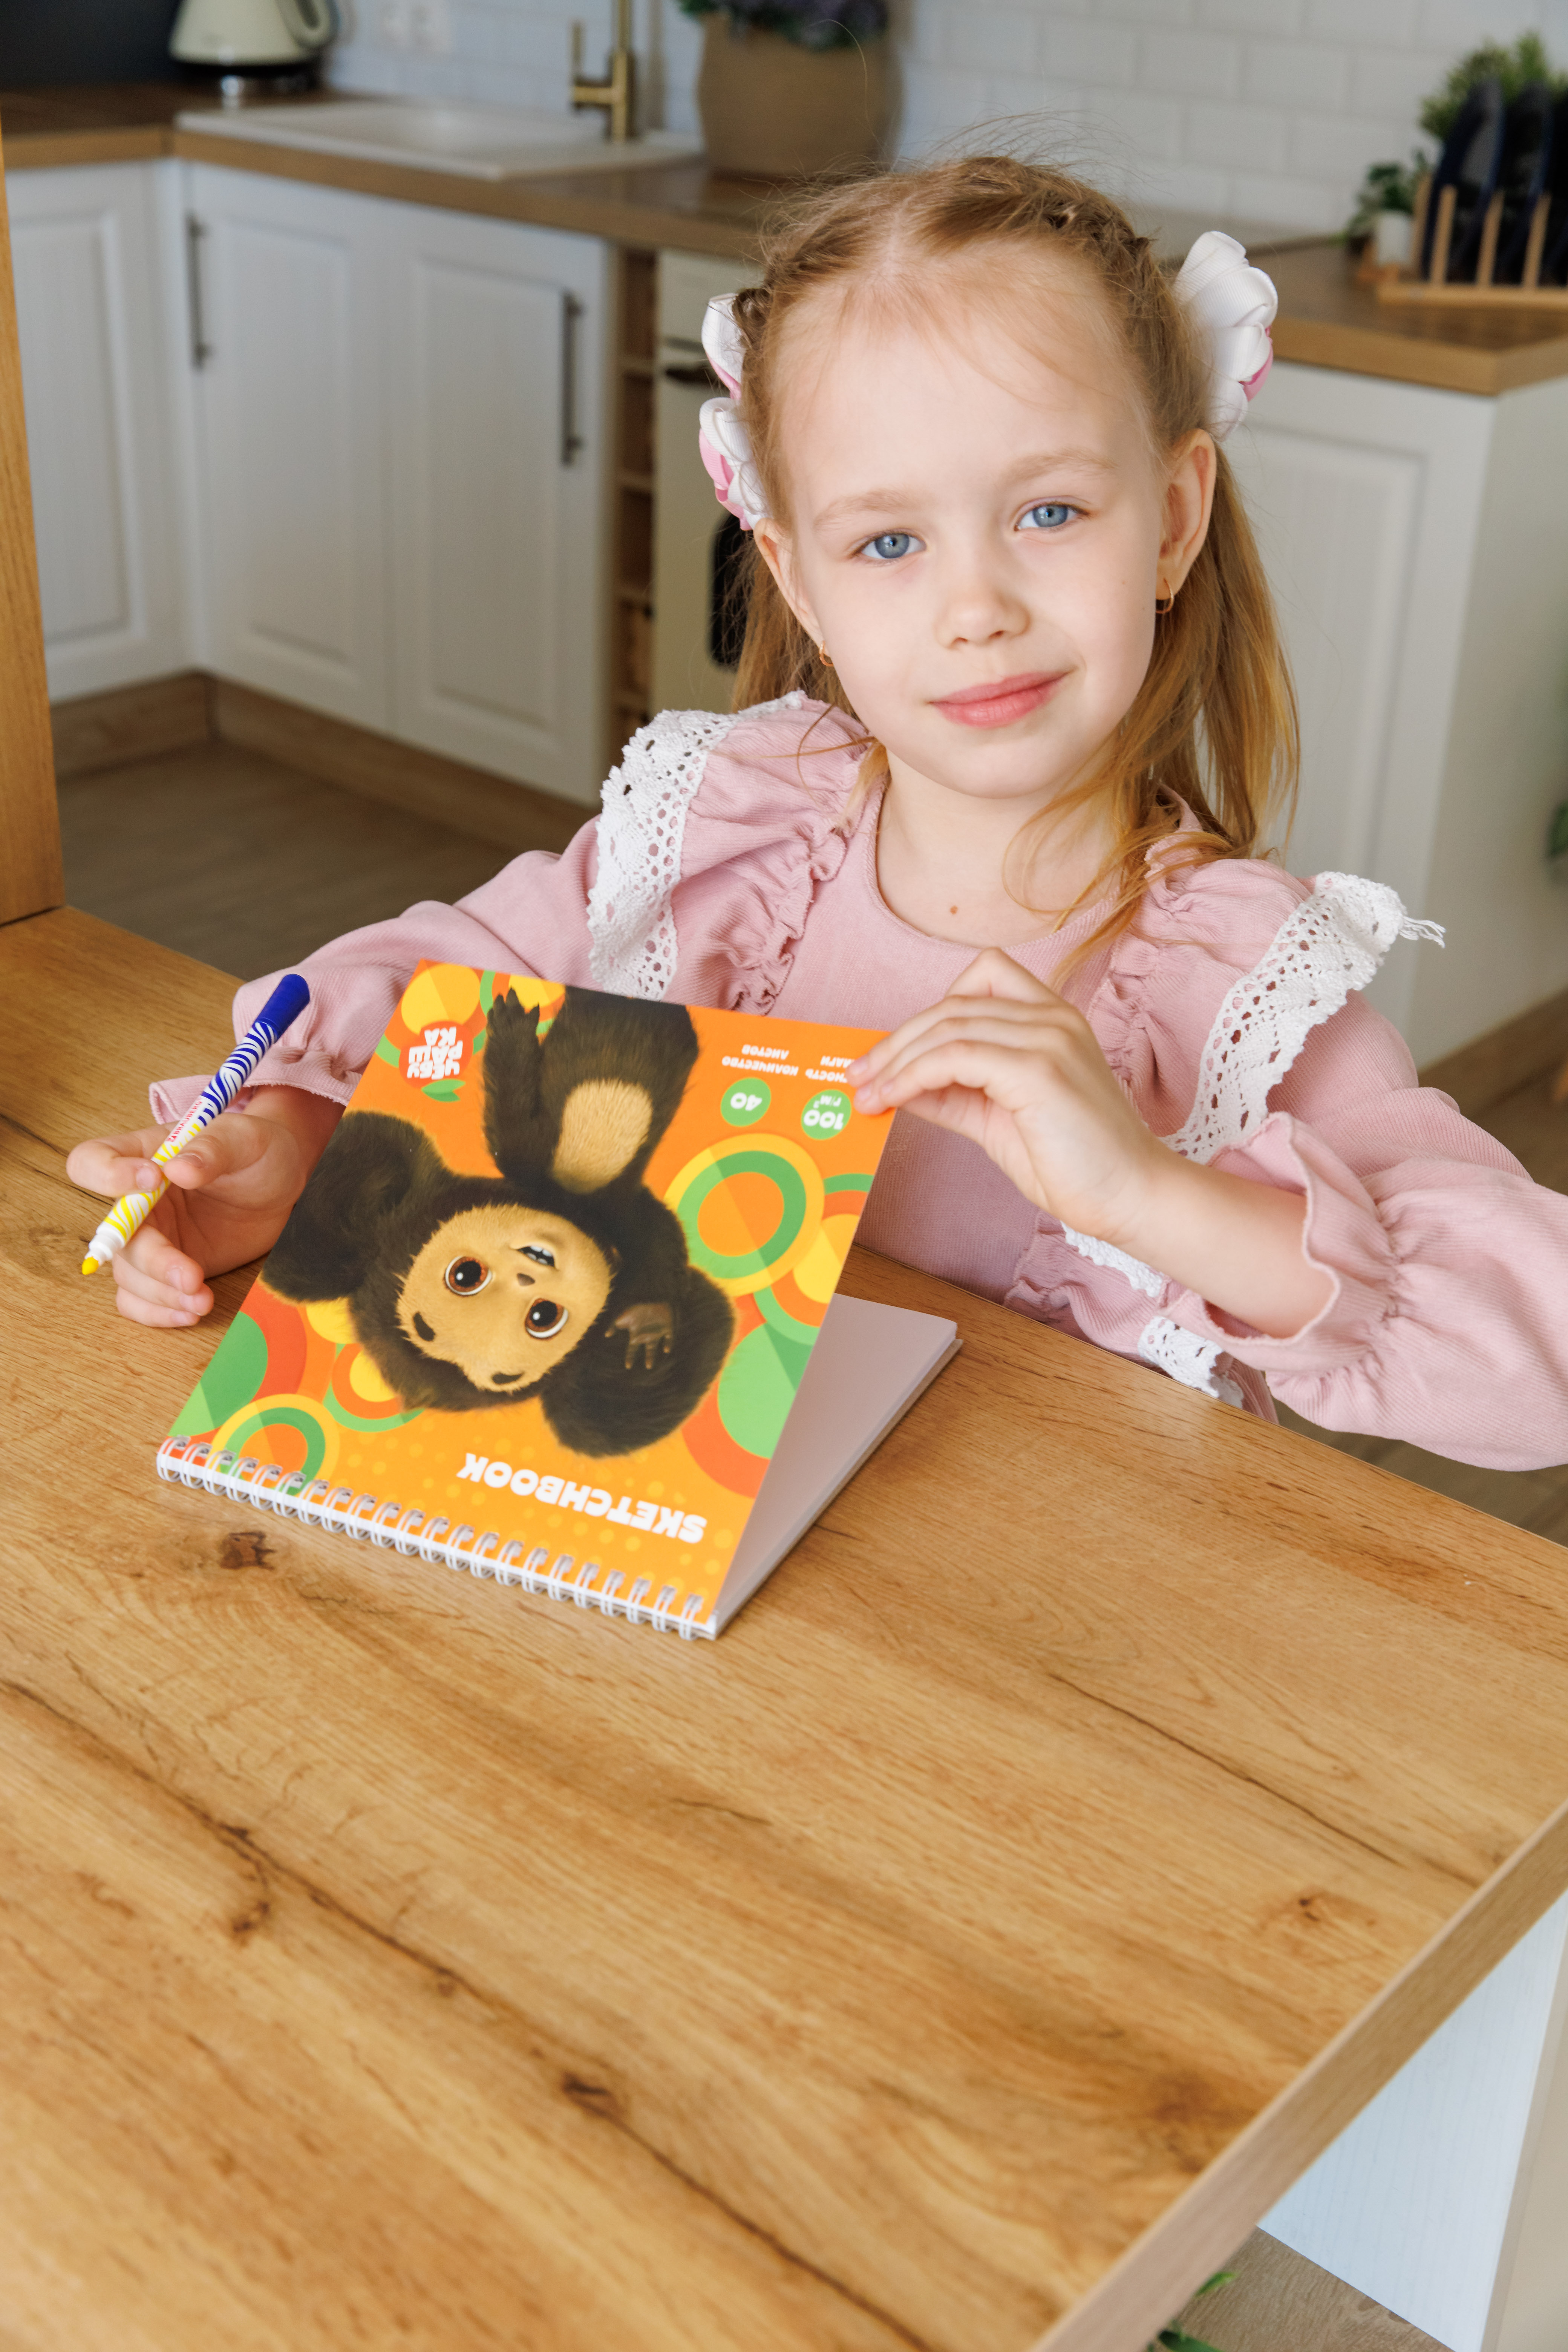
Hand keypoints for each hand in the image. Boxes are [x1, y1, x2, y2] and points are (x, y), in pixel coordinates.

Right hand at [67, 1086, 341, 1327]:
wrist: (281, 1186)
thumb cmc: (256, 1150)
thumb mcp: (244, 1138)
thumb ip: (212, 1149)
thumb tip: (178, 1169)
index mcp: (140, 1157)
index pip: (90, 1162)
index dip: (106, 1175)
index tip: (152, 1181)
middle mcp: (134, 1203)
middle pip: (115, 1237)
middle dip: (152, 1261)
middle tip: (192, 1276)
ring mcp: (150, 1239)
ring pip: (128, 1275)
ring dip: (161, 1294)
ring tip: (203, 1300)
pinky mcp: (166, 1270)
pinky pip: (140, 1298)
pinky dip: (159, 1312)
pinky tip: (191, 1312)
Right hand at [609, 1300, 673, 1370]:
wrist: (648, 1294)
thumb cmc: (634, 1305)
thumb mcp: (622, 1315)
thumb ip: (614, 1325)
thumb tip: (607, 1335)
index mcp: (636, 1334)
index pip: (633, 1349)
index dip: (630, 1357)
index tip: (628, 1366)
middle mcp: (647, 1335)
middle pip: (649, 1350)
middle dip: (649, 1358)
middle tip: (648, 1367)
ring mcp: (657, 1331)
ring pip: (656, 1346)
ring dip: (654, 1355)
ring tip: (650, 1364)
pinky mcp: (667, 1326)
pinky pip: (669, 1337)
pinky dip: (669, 1343)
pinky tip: (666, 1349)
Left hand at [847, 949, 1163, 1245]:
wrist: (1129, 1196)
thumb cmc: (1071, 1162)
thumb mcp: (996, 1118)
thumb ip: (953, 1095)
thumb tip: (896, 1087)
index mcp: (1049, 1018)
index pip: (976, 984)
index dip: (925, 1016)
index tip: (887, 1057)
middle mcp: (1051, 1017)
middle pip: (951, 1005)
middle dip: (896, 1041)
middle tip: (859, 1076)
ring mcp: (1048, 1038)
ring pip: (948, 1026)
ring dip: (896, 1059)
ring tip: (867, 1092)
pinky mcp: (1039, 1069)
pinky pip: (955, 1056)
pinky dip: (913, 1075)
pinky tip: (892, 1098)